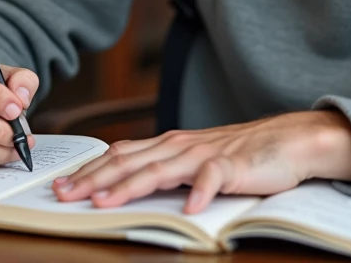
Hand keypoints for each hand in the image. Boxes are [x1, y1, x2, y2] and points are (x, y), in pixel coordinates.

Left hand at [51, 110, 350, 213]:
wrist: (287, 141)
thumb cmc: (241, 153)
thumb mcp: (193, 160)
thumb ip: (164, 168)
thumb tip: (126, 184)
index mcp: (168, 144)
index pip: (120, 155)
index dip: (90, 170)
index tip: (62, 185)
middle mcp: (180, 146)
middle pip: (129, 162)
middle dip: (93, 179)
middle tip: (65, 195)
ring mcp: (204, 154)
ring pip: (159, 170)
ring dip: (129, 186)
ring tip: (105, 202)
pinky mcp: (232, 166)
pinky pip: (213, 179)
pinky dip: (200, 193)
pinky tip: (189, 210)